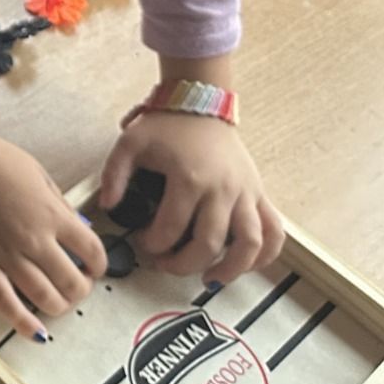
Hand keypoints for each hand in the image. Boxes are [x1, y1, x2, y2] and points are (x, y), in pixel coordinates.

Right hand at [0, 97, 104, 341]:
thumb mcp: (38, 173)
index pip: (92, 250)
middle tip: (76, 285)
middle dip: (80, 289)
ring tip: (57, 302)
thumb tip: (75, 230)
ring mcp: (5, 254)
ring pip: (43, 297)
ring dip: (58, 305)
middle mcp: (34, 239)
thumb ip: (58, 205)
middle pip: (72, 282)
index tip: (93, 267)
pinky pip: (3, 301)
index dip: (99, 264)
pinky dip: (23, 321)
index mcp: (52, 214)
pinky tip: (36, 332)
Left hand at [99, 113, 283, 285]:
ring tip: (210, 279)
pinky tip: (247, 265)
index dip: (152, 244)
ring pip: (250, 243)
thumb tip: (109, 207)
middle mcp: (222, 190)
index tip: (141, 244)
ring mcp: (245, 193)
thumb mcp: (131, 143)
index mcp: (188, 178)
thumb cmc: (167, 125)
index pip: (170, 229)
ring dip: (232, 268)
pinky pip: (274, 230)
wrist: (201, 104)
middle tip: (165, 265)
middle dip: (184, 264)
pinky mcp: (259, 193)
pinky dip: (266, 254)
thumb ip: (114, 174)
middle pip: (209, 243)